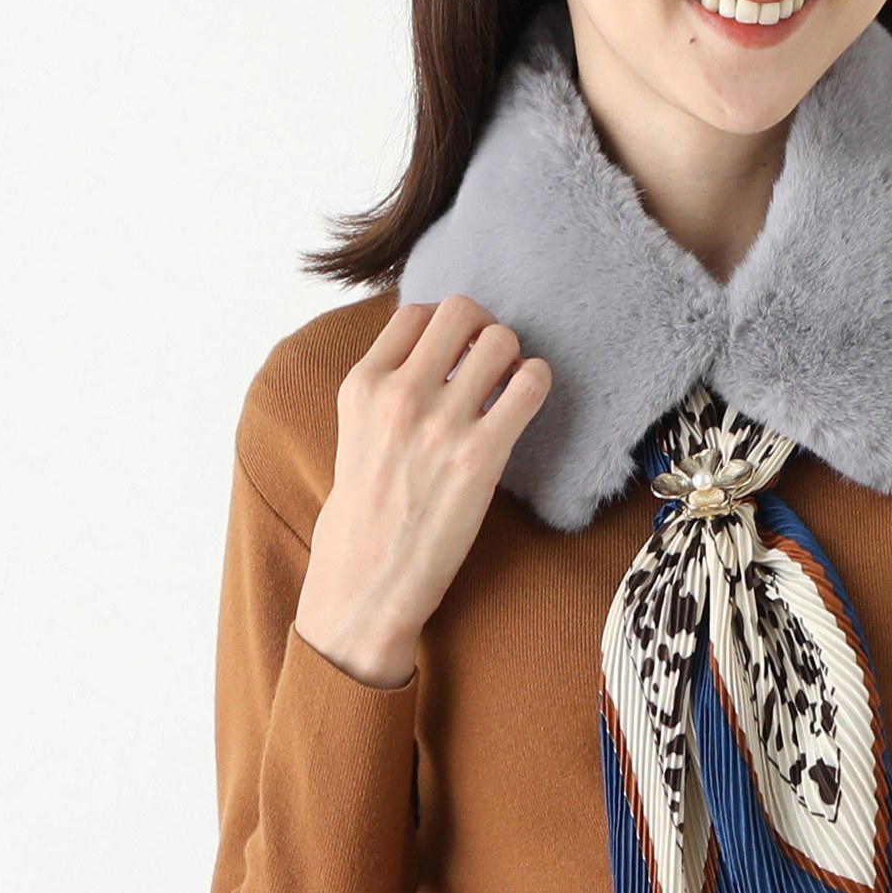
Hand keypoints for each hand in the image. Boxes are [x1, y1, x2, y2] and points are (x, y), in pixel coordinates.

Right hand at [294, 294, 551, 688]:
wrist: (368, 582)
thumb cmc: (364, 516)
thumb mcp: (354, 435)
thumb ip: (386, 391)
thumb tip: (434, 356)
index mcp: (362, 385)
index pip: (416, 313)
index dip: (446, 328)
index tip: (458, 354)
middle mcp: (399, 395)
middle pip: (461, 311)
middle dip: (484, 330)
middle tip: (491, 362)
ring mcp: (441, 424)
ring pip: (500, 340)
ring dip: (514, 357)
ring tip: (509, 388)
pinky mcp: (481, 457)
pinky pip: (530, 386)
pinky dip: (537, 383)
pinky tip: (526, 403)